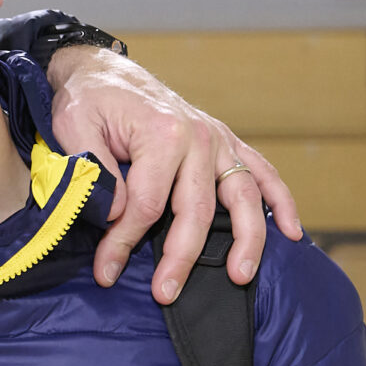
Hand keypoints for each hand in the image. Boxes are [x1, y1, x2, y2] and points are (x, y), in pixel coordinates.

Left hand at [45, 47, 301, 303]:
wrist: (102, 71)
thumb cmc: (86, 101)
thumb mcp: (73, 129)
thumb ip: (95, 173)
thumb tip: (118, 216)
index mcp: (160, 134)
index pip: (147, 205)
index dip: (124, 243)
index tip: (106, 272)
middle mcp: (197, 137)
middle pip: (196, 210)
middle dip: (181, 257)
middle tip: (167, 294)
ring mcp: (217, 140)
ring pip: (243, 197)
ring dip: (246, 240)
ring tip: (241, 277)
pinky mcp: (225, 142)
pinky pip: (262, 173)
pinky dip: (281, 202)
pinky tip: (292, 233)